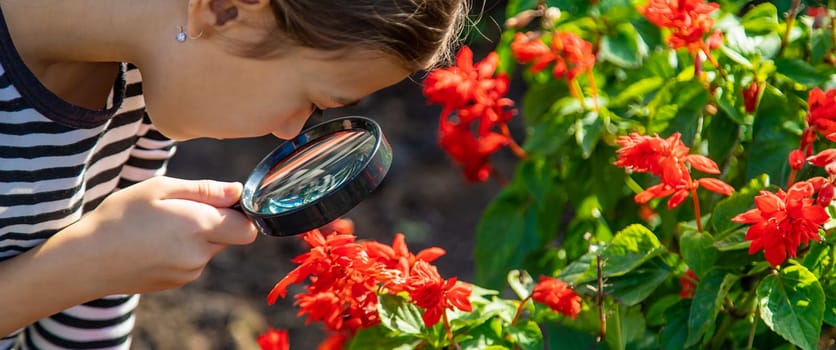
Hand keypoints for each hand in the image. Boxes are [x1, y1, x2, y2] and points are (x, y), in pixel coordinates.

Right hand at [60, 176, 257, 294]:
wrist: (86, 259)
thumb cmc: (120, 216)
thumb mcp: (160, 189)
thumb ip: (205, 190)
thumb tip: (237, 191)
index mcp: (199, 227)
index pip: (248, 228)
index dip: (240, 213)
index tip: (220, 203)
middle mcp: (199, 255)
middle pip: (230, 237)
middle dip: (216, 222)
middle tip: (182, 211)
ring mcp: (188, 272)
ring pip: (209, 250)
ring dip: (197, 237)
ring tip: (161, 227)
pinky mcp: (176, 283)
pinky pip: (192, 263)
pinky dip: (182, 252)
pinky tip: (154, 244)